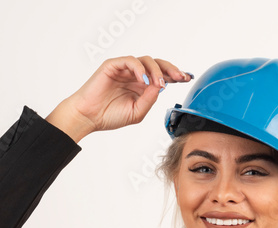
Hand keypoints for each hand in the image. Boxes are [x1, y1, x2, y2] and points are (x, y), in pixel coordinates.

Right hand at [46, 55, 191, 143]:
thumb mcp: (137, 112)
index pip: (162, 76)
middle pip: (158, 64)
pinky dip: (139, 69)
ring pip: (146, 60)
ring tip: (159, 84)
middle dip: (171, 69)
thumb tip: (160, 87)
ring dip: (156, 71)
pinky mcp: (113, 65)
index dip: (176, 75)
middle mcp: (135, 75)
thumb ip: (149, 100)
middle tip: (181, 77)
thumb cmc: (110, 116)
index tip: (188, 78)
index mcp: (142, 86)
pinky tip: (144, 81)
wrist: (89, 117)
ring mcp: (124, 69)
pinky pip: (130, 61)